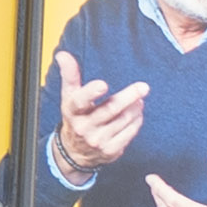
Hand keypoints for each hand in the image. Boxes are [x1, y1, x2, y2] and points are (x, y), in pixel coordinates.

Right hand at [48, 56, 149, 180]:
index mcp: (72, 111)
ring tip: (139, 98)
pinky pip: (130, 132)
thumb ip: (70, 75)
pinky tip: (137, 113)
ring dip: (135, 107)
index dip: (91, 92)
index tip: (102, 85)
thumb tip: (62, 55)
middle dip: (128, 97)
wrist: (75, 151)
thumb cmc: (76, 117)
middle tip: (143, 87)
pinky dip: (136, 120)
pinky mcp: (110, 150)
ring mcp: (98, 140)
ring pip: (123, 119)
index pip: (80, 101)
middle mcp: (84, 127)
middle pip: (110, 109)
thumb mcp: (69, 97)